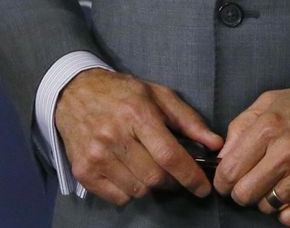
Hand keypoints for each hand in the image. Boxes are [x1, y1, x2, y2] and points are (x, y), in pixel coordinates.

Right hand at [55, 68, 222, 205]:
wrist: (75, 92)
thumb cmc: (122, 92)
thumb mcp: (159, 95)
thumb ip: (189, 120)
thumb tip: (215, 144)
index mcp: (137, 113)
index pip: (169, 155)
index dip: (190, 176)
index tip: (203, 187)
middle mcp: (115, 135)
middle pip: (155, 178)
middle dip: (173, 181)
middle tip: (174, 173)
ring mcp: (97, 156)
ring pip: (138, 190)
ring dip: (150, 185)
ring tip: (147, 165)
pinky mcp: (84, 172)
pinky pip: (118, 197)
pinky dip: (130, 190)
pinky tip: (128, 170)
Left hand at [213, 83, 289, 223]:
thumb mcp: (270, 101)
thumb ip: (241, 126)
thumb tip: (222, 157)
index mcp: (269, 126)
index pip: (229, 169)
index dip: (223, 179)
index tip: (226, 179)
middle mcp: (286, 152)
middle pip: (244, 194)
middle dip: (241, 191)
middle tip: (249, 182)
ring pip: (266, 207)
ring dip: (265, 199)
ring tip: (275, 181)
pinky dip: (285, 211)